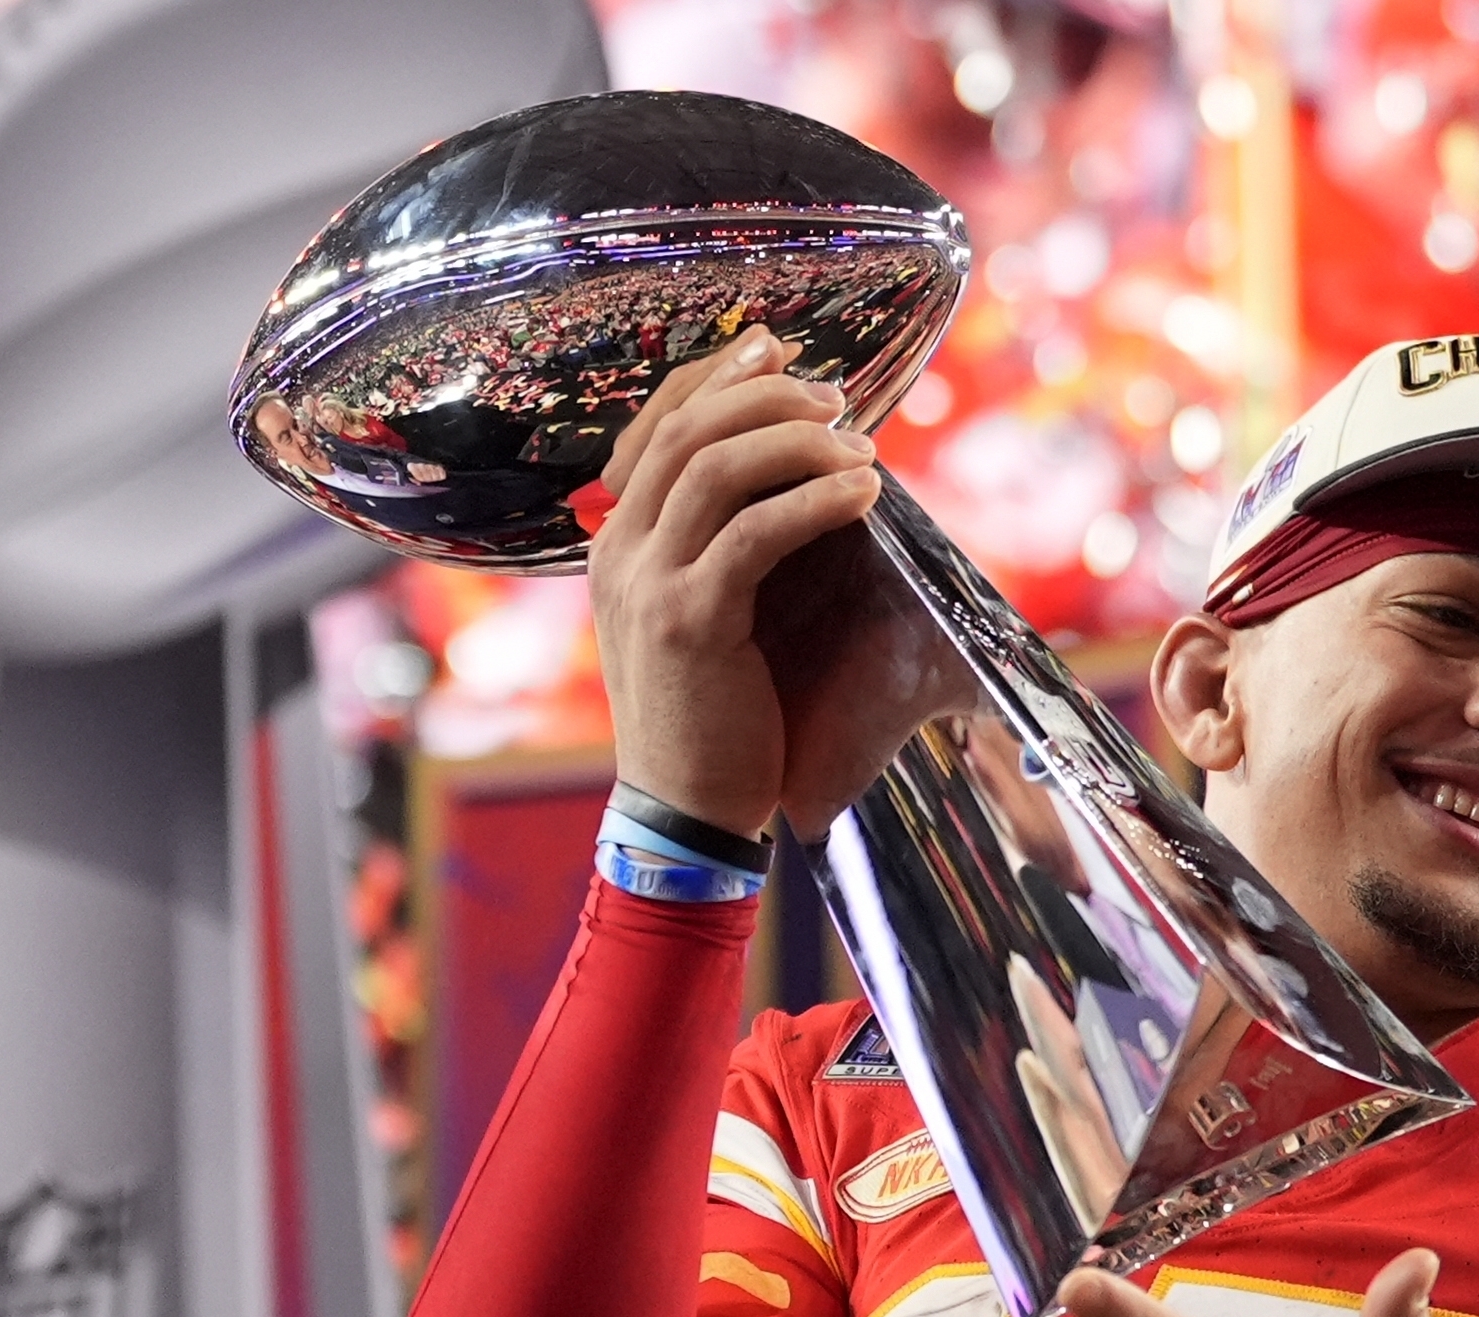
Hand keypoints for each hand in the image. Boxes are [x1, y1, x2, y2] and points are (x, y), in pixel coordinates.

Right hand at [589, 327, 975, 840]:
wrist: (682, 808)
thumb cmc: (712, 713)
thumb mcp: (700, 615)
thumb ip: (718, 549)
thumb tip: (789, 483)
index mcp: (615, 540)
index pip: (656, 425)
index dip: (717, 375)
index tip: (776, 346)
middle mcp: (618, 549)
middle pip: (688, 430)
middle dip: (769, 397)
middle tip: (837, 398)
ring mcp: (647, 583)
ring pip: (718, 468)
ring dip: (801, 442)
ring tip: (863, 449)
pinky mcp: (692, 621)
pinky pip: (756, 533)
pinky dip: (817, 500)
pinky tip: (863, 494)